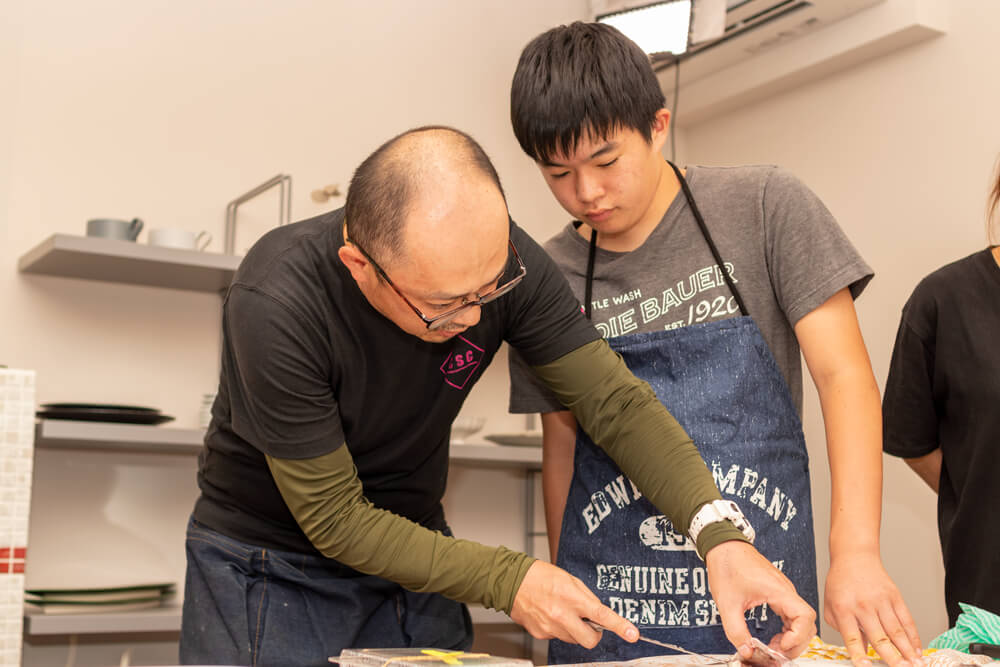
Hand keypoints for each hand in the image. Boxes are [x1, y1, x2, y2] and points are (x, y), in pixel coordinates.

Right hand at [510, 560, 638, 647]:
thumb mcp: (569, 580)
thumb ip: (586, 598)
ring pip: (573, 639)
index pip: (601, 615)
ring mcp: (550, 627)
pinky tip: (549, 614)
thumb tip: (598, 614)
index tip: (632, 634)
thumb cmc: (540, 576)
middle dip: (594, 634)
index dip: (619, 626)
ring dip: (574, 629)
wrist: (511, 582)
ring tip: (562, 611)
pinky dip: (559, 628)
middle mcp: (561, 615)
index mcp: (571, 597)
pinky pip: (558, 637)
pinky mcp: (540, 634)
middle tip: (589, 623)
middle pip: (589, 639)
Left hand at [705, 540, 815, 659]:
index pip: (805, 616)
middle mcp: (785, 590)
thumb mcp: (727, 603)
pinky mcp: (777, 593)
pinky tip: (774, 638)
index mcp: (778, 590)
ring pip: (801, 621)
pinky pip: (791, 615)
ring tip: (774, 649)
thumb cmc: (727, 565)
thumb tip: (747, 651)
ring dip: (792, 638)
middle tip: (776, 655)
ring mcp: (783, 591)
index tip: (780, 647)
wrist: (723, 546)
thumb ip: (736, 630)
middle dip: (796, 643)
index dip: (797, 636)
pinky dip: (787, 630)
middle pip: (807, 623)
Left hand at [825, 550, 922, 666]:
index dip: (859, 654)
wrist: (854, 558)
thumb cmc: (840, 583)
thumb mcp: (831, 605)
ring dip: (907, 651)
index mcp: (843, 610)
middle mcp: (863, 606)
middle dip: (892, 657)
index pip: (851, 637)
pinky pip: (907, 620)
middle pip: (879, 636)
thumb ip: (842, 628)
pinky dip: (914, 637)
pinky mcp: (895, 597)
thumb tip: (860, 649)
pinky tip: (917, 650)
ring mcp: (881, 601)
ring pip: (896, 631)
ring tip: (915, 665)